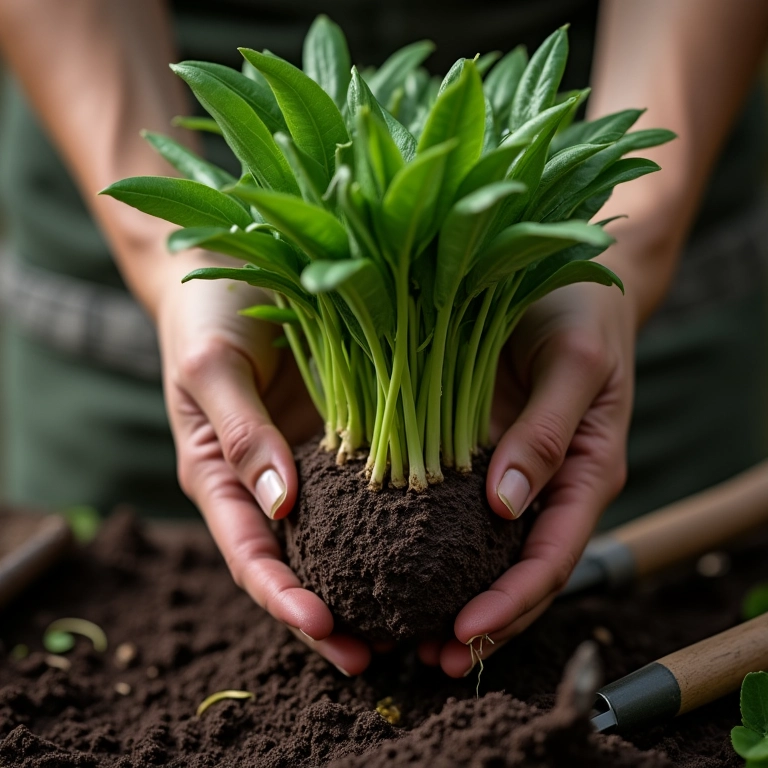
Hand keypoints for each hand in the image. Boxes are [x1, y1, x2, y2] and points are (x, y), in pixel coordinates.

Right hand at [157, 265, 371, 675]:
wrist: (237, 261)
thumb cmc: (209, 311)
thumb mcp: (212, 365)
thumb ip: (241, 433)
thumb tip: (280, 506)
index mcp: (222, 474)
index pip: (248, 552)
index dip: (279, 594)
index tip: (320, 623)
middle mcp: (270, 483)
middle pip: (296, 565)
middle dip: (327, 617)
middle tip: (373, 656)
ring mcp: (312, 466)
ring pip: (340, 541)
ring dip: (369, 587)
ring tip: (412, 627)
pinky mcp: (349, 441)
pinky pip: (373, 493)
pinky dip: (396, 530)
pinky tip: (433, 553)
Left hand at [423, 281, 634, 675]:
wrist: (566, 275)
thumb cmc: (580, 311)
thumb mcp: (573, 362)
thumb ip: (547, 431)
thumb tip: (505, 507)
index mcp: (584, 472)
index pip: (553, 556)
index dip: (513, 602)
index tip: (464, 633)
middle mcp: (547, 486)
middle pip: (521, 573)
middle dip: (482, 622)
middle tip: (427, 658)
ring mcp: (511, 475)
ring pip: (486, 555)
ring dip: (452, 598)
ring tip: (406, 637)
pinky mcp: (477, 455)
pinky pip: (456, 514)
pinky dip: (431, 549)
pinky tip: (393, 566)